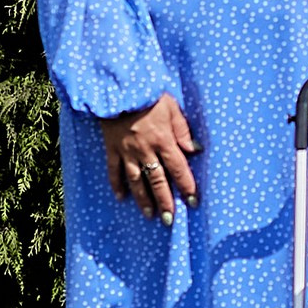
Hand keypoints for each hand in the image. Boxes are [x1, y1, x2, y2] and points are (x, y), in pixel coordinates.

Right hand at [103, 93, 198, 220]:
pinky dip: (116, 185)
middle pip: (158, 180)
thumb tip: (195, 151)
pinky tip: (121, 198)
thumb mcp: (172, 108)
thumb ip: (183, 130)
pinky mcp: (111, 148)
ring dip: (143, 200)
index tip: (192, 202)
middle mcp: (146, 150)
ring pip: (137, 180)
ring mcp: (127, 151)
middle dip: (165, 201)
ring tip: (150, 215)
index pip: (178, 168)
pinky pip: (113, 170)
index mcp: (164, 139)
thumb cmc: (149, 95)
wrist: (118, 87)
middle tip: (170, 219)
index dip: (186, 186)